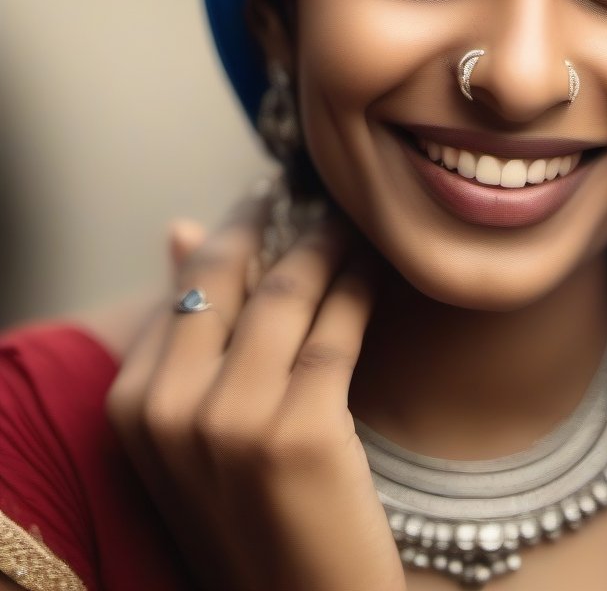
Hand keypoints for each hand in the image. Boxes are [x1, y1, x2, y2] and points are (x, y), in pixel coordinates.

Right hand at [106, 203, 404, 590]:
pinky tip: (378, 272)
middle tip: (316, 193)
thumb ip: (186, 330)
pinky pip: (338, 330)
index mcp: (134, 405)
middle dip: (281, 223)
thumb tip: (181, 227)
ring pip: (291, 295)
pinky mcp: (301, 430)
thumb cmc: (251, 509)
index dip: (236, 231)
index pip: (191, 285)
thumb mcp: (192, 426)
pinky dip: (362, 291)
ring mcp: (234, 421)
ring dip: (329, 248)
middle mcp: (172, 409)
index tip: (268, 198)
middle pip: (236, 277)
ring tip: (355, 227)